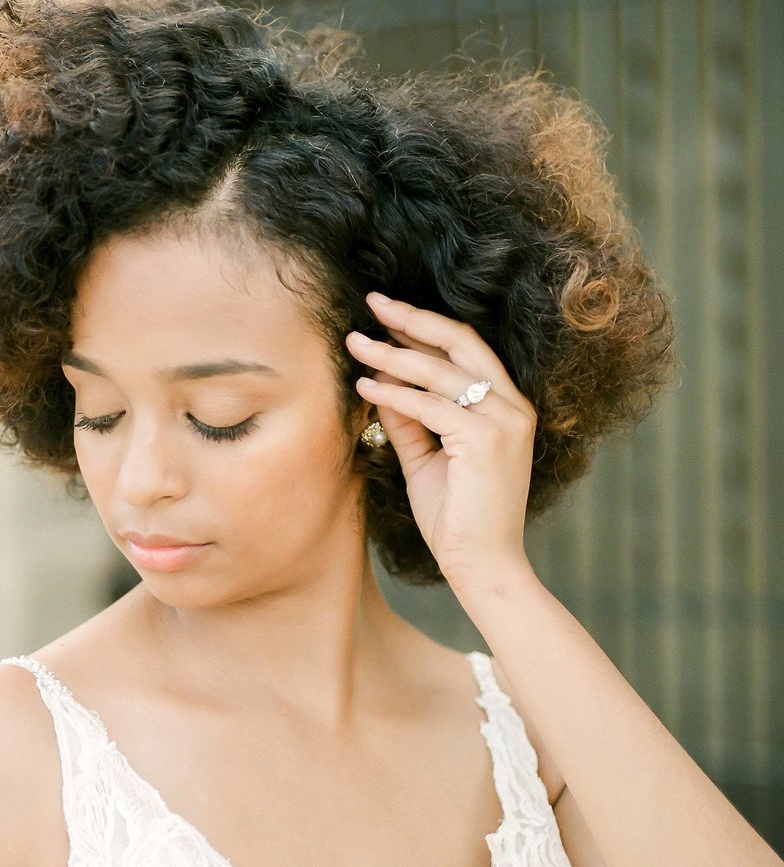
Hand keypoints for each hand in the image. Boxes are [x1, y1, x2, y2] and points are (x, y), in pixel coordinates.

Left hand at [346, 292, 537, 590]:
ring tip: (354, 343)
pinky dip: (393, 394)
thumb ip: (409, 421)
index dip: (422, 328)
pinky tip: (364, 388)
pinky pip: (429, 406)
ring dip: (391, 355)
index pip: (464, 350)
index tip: (384, 314)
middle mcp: (512, 405)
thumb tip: (379, 382)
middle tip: (372, 301)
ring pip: (439, 372)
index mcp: (506, 405)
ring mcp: (504, 420)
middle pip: (460, 341)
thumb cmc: (457, 517)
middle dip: (412, 318)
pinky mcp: (487, 440)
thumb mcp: (426, 458)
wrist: (483, 565)